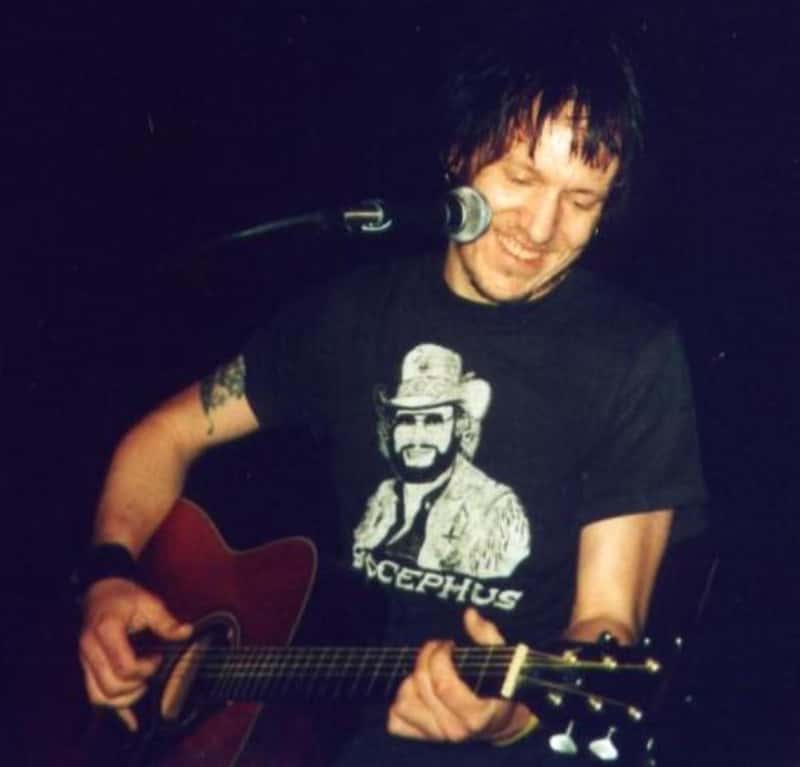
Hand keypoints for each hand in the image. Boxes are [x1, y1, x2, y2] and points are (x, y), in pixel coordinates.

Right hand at [78, 577, 191, 731]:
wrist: (99, 592)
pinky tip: (130, 720)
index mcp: (106, 631)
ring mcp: (85, 662)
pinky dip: (113, 709)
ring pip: (100, 697)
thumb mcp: (148, 602)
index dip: (146, 668)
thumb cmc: (123, 597)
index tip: (158, 658)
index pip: (124, 666)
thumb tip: (186, 632)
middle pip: (112, 687)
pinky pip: (95, 696)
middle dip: (137, 685)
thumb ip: (166, 621)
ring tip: (143, 683)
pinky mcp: (87, 669)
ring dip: (125, 698)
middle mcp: (90, 650)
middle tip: (151, 669)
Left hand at [387, 607, 532, 742]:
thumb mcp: (502, 659)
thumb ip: (487, 635)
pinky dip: (400, 702)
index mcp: (475, 716)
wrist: (499, 720)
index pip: (443, 685)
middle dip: (427, 658)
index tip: (449, 645)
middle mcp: (454, 730)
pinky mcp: (422, 736)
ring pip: (404, 703)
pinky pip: (396, 721)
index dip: (440, 658)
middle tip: (439, 648)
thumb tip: (470, 615)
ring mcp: (436, 736)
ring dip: (412, 678)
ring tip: (429, 668)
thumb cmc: (499, 686)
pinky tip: (417, 688)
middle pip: (422, 686)